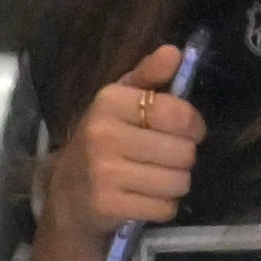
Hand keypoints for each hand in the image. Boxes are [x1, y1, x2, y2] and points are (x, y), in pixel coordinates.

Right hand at [39, 69, 200, 250]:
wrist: (68, 195)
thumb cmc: (105, 141)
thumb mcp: (121, 103)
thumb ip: (149, 76)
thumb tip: (175, 52)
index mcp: (109, 102)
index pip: (179, 114)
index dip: (192, 126)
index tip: (180, 132)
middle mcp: (103, 134)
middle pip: (185, 153)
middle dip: (181, 159)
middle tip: (161, 160)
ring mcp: (103, 172)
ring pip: (178, 182)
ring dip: (174, 184)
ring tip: (153, 179)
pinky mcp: (108, 205)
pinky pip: (164, 208)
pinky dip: (161, 207)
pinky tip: (143, 199)